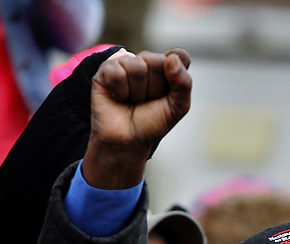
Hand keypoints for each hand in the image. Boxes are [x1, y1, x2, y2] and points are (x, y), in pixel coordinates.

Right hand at [83, 48, 191, 188]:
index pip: (180, 56)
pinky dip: (120, 91)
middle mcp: (146, 61)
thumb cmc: (152, 123)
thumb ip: (183, 83)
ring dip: (137, 91)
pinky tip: (118, 97)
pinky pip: (117, 71)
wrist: (128, 141)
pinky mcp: (106, 70)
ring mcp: (125, 63)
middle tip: (147, 100)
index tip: (169, 93)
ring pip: (137, 66)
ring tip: (132, 100)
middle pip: (157, 61)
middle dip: (155, 88)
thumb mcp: (178, 107)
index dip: (177, 74)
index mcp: (167, 68)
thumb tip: (171, 58)